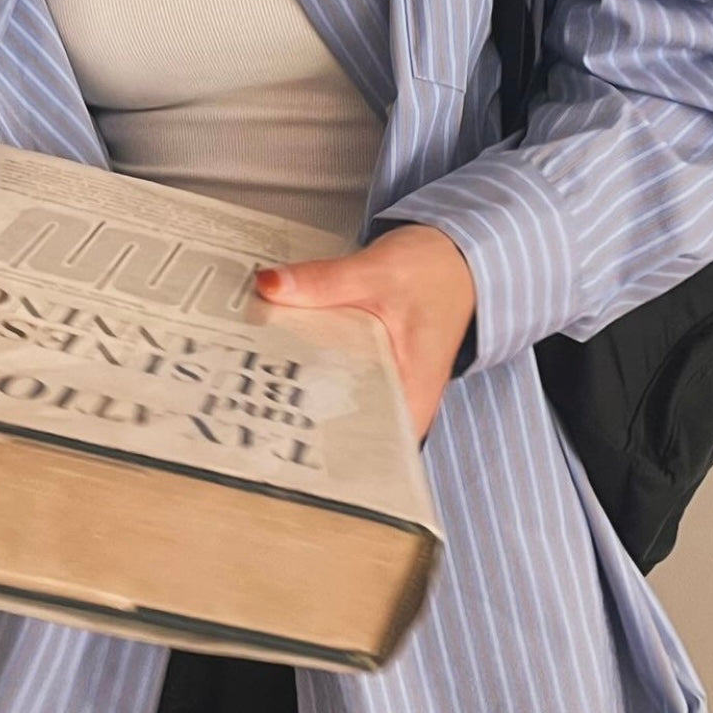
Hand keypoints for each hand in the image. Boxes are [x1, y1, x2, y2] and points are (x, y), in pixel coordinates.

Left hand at [254, 224, 476, 439]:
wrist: (457, 257)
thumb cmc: (436, 270)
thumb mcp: (377, 270)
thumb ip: (324, 281)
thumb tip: (271, 285)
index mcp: (414, 390)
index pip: (373, 449)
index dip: (330, 455)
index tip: (285, 449)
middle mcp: (404, 399)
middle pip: (347, 430)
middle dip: (303, 423)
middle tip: (255, 415)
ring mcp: (390, 385)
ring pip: (341, 405)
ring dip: (305, 395)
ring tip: (258, 392)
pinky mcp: (376, 369)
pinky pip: (340, 380)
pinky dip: (315, 371)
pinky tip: (284, 362)